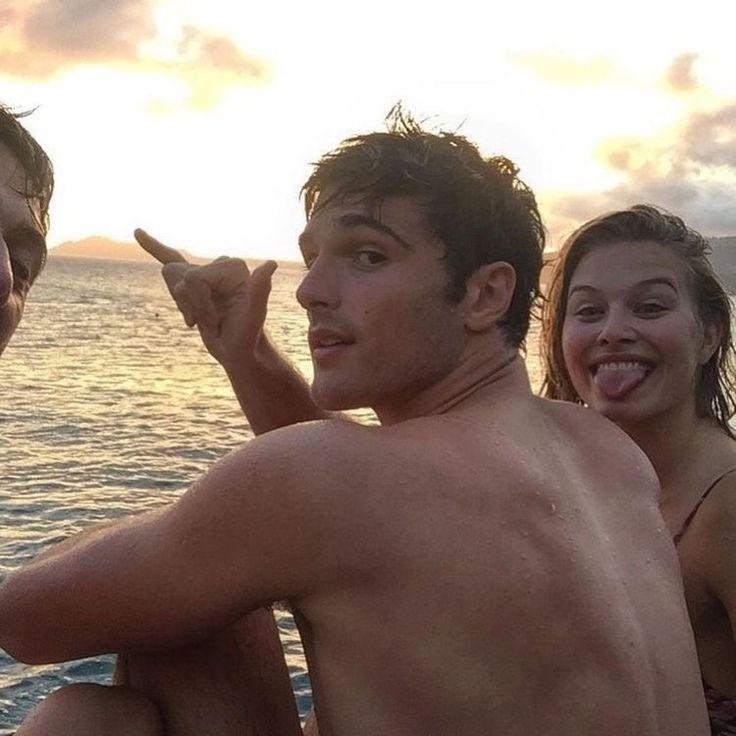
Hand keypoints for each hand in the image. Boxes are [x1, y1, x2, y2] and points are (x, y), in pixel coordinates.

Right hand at [135, 228, 277, 369]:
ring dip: (181, 304)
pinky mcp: (195, 283)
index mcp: (233, 266)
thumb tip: (271, 264)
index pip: (193, 277)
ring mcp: (207, 273)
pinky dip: (154, 246)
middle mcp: (221, 263)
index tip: (216, 321)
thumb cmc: (247, 336)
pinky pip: (169, 258)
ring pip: (170, 276)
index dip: (198, 304)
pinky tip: (138, 233)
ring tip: (202, 318)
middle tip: (210, 321)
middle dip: (188, 303)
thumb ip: (259, 289)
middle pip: (178, 273)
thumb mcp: (253, 316)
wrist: (239, 351)